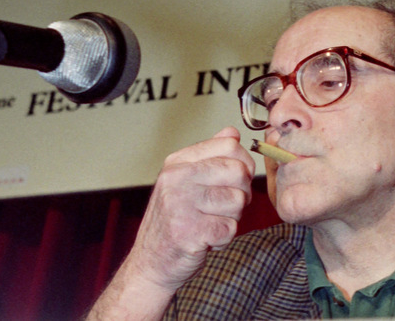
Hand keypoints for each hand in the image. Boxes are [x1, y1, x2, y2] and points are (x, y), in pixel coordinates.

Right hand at [125, 126, 255, 288]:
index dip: (243, 162)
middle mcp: (177, 179)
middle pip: (239, 172)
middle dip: (241, 193)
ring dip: (232, 218)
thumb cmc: (174, 220)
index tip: (236, 178)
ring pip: (238, 201)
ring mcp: (181, 205)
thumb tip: (232, 132)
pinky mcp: (189, 232)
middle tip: (224, 206)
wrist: (151, 262)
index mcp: (177, 163)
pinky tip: (207, 238)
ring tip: (210, 222)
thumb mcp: (186, 180)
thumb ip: (210, 155)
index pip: (229, 145)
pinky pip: (230, 229)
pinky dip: (224, 238)